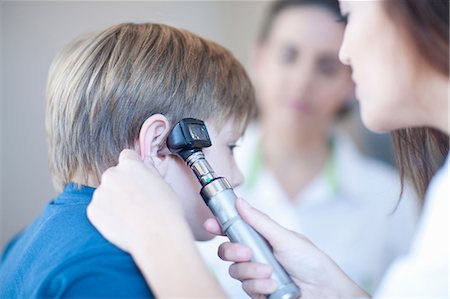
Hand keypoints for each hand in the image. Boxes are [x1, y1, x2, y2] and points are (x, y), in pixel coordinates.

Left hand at [87, 149, 183, 253]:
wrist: (156, 236)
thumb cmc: (165, 211)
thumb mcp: (163, 184)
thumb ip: (150, 170)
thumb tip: (146, 163)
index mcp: (130, 165)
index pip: (126, 156)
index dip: (133, 168)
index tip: (137, 177)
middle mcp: (111, 175)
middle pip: (114, 175)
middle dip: (122, 184)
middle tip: (136, 201)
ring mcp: (100, 193)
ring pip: (106, 193)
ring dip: (114, 200)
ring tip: (131, 215)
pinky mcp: (93, 210)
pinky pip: (99, 209)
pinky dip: (107, 214)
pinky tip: (122, 222)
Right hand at [204, 198, 368, 298]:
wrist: (323, 291)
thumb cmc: (311, 260)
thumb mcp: (284, 237)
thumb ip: (260, 222)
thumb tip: (241, 201)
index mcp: (260, 237)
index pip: (234, 229)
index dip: (219, 226)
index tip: (210, 224)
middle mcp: (255, 254)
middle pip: (227, 251)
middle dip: (233, 252)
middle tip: (247, 253)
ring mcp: (256, 274)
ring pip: (235, 271)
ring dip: (251, 272)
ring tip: (270, 273)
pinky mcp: (259, 291)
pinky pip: (246, 288)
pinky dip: (258, 287)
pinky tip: (272, 286)